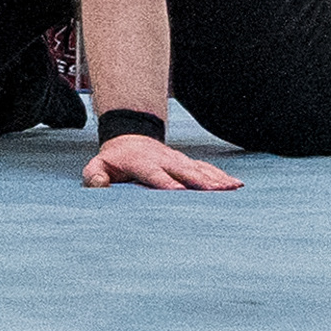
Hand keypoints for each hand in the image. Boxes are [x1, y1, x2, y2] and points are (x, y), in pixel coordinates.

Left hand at [84, 131, 241, 191]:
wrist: (130, 138)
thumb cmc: (114, 160)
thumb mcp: (97, 166)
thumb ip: (94, 175)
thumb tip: (99, 184)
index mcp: (141, 162)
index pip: (154, 173)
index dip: (167, 181)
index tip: (180, 190)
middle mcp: (164, 160)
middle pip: (184, 171)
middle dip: (200, 181)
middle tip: (215, 191)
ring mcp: (178, 160)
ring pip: (199, 169)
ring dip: (216, 179)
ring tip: (232, 188)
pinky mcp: (188, 162)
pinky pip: (207, 168)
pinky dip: (221, 176)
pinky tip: (235, 184)